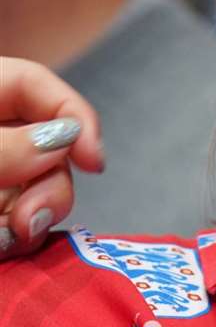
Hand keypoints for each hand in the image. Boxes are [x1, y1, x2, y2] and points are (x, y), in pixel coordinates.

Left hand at [0, 57, 103, 255]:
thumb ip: (2, 147)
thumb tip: (62, 139)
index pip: (34, 85)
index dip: (72, 115)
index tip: (94, 161)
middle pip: (44, 149)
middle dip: (49, 188)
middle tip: (31, 221)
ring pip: (31, 193)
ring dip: (28, 220)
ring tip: (5, 242)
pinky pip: (10, 228)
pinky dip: (9, 241)